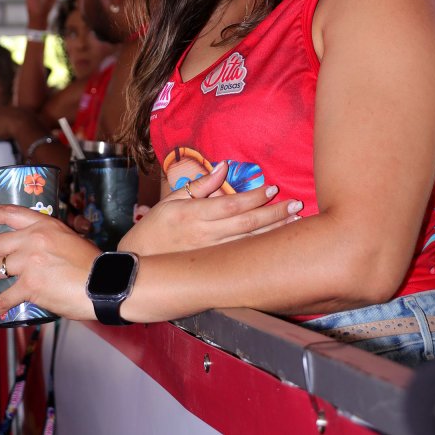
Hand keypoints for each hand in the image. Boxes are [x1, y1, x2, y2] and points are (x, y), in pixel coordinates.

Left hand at [0, 205, 99, 321]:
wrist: (104, 283)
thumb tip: (33, 250)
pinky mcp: (31, 285)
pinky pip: (2, 298)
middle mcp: (33, 239)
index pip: (8, 212)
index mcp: (44, 224)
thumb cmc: (91, 264)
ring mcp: (30, 262)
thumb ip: (49, 239)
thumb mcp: (70, 238)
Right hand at [118, 161, 301, 255]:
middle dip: (274, 214)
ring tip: (295, 222)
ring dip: (274, 233)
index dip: (255, 197)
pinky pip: (242, 258)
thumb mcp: (171, 200)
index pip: (231, 205)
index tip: (273, 189)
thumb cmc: (154, 228)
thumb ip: (200, 185)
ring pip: (249, 244)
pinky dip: (262, 250)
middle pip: (246, 225)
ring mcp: (211, 255)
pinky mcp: (213, 268)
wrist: (138, 266)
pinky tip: (277, 245)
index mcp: (194, 215)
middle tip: (296, 204)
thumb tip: (223, 167)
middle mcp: (205, 236)